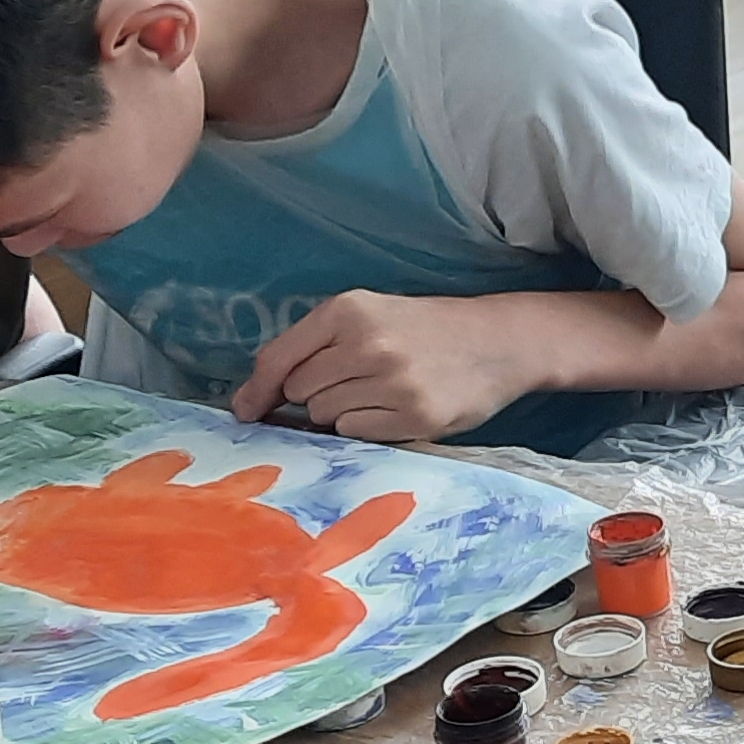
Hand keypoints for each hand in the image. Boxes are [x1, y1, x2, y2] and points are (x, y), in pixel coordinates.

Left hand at [233, 291, 553, 440]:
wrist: (499, 342)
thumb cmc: (425, 329)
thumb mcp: (371, 314)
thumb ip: (315, 346)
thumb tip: (254, 400)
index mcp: (349, 310)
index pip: (279, 359)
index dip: (256, 390)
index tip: (245, 412)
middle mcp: (367, 343)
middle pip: (299, 391)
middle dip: (313, 395)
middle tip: (352, 383)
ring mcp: (392, 382)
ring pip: (325, 416)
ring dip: (340, 412)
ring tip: (378, 392)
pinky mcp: (414, 416)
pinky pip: (356, 433)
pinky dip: (366, 426)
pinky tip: (395, 408)